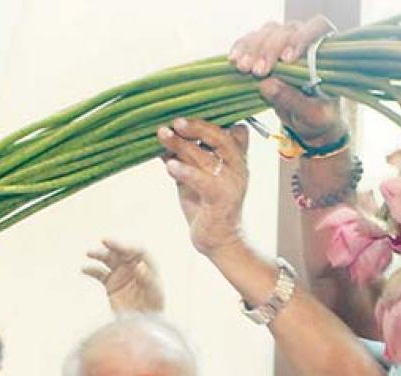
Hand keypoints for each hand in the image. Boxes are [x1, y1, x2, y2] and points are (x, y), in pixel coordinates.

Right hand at [83, 239, 164, 312]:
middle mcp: (134, 267)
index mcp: (148, 265)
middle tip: (104, 241)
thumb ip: (147, 278)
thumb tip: (140, 266)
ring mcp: (121, 274)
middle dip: (113, 245)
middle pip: (122, 252)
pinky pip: (99, 273)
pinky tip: (85, 269)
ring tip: (89, 253)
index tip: (118, 244)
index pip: (138, 250)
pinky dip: (92, 270)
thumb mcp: (155, 292)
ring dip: (99, 254)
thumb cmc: (154, 307)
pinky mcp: (111, 284)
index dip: (128, 245)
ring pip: (109, 260)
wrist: (142, 324)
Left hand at [157, 118, 250, 257]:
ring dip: (182, 145)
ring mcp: (232, 182)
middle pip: (221, 137)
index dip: (213, 119)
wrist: (219, 240)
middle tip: (176, 121)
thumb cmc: (206, 206)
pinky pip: (204, 180)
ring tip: (163, 135)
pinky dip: (186, 171)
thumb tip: (163, 135)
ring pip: (206, 157)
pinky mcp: (222, 199)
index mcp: (235, 158)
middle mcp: (238, 167)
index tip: (189, 109)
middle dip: (197, 126)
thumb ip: (185, 157)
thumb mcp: (194, 176)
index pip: (233, 130)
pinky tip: (170, 166)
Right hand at [229, 18, 346, 147]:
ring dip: (253, 48)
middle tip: (257, 71)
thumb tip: (266, 85)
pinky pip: (251, 41)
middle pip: (287, 30)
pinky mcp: (266, 51)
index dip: (300, 39)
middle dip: (270, 49)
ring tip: (243, 68)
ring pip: (268, 32)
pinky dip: (241, 48)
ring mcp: (285, 44)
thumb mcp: (311, 116)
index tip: (286, 59)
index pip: (316, 28)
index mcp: (325, 53)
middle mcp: (305, 41)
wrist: (310, 123)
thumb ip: (292, 100)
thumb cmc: (319, 117)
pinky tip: (233, 60)